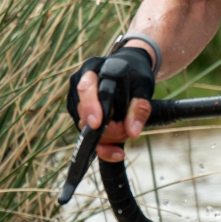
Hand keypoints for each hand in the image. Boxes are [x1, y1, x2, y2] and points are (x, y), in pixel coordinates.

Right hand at [68, 39, 158, 160]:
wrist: (131, 70)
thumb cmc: (136, 74)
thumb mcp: (144, 87)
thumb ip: (140, 108)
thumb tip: (132, 133)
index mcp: (93, 69)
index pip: (86, 88)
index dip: (90, 107)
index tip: (97, 124)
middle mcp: (79, 83)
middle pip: (85, 113)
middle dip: (108, 129)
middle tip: (128, 131)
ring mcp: (76, 100)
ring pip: (85, 127)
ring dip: (108, 137)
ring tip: (127, 132)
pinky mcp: (79, 115)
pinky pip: (86, 135)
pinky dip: (103, 146)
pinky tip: (117, 152)